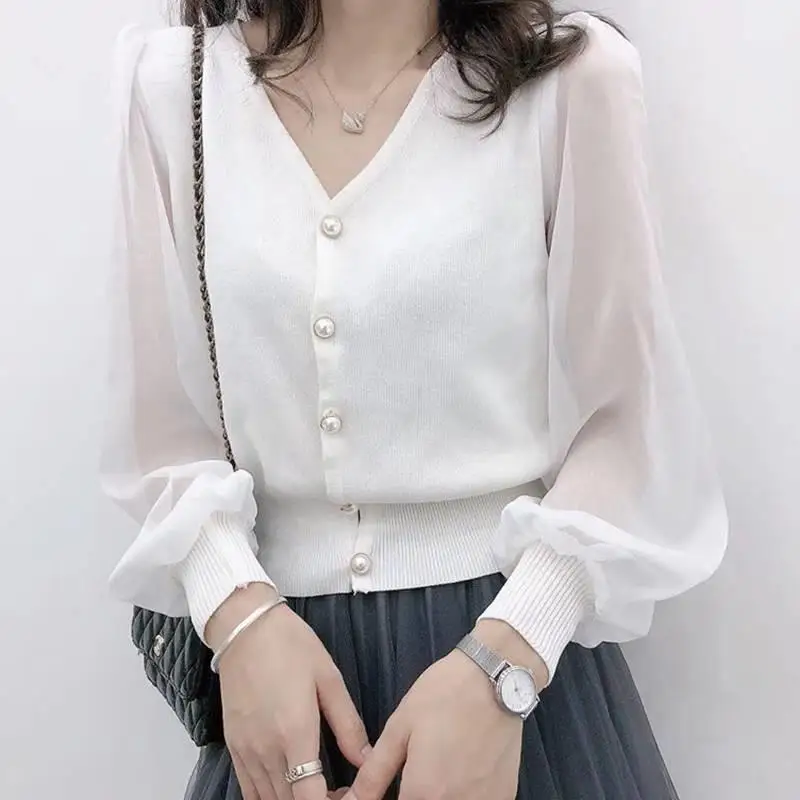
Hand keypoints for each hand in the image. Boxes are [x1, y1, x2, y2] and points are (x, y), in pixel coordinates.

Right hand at [206, 585, 369, 799]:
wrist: (245, 628)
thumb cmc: (290, 646)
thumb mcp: (329, 678)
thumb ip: (348, 725)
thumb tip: (367, 758)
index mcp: (294, 732)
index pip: (309, 798)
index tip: (350, 795)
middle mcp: (266, 749)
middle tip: (340, 791)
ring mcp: (246, 750)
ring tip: (318, 788)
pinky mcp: (233, 746)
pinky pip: (249, 789)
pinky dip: (270, 796)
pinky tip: (289, 786)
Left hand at [343, 620, 545, 799]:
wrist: (494, 677)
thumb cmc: (444, 695)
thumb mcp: (399, 728)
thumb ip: (374, 773)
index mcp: (424, 793)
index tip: (385, 785)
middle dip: (412, 795)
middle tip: (413, 770)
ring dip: (438, 795)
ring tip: (438, 765)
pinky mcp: (504, 796)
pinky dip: (463, 794)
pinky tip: (461, 769)